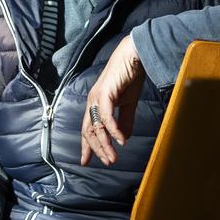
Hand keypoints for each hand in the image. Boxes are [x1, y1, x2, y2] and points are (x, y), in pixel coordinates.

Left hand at [80, 34, 143, 164]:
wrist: (134, 56)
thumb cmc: (129, 77)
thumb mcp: (128, 103)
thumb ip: (125, 121)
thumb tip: (123, 138)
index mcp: (95, 104)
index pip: (87, 129)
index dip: (86, 146)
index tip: (86, 161)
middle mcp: (92, 102)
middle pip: (88, 131)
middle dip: (96, 149)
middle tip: (107, 162)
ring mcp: (96, 98)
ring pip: (96, 127)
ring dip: (105, 144)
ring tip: (113, 158)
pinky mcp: (105, 94)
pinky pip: (106, 117)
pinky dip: (113, 130)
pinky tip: (120, 141)